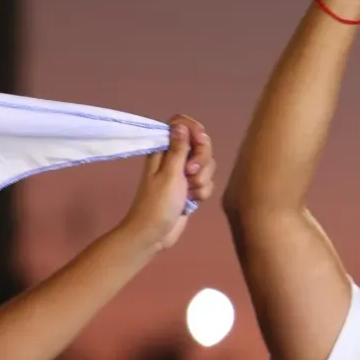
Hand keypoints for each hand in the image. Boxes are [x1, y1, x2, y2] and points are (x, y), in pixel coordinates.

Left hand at [119, 115, 215, 251]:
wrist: (153, 234)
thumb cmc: (157, 204)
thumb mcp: (170, 174)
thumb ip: (179, 149)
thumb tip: (181, 125)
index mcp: (163, 150)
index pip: (181, 125)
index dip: (194, 130)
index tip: (199, 142)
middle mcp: (173, 159)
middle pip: (200, 145)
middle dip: (202, 160)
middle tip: (190, 173)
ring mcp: (182, 174)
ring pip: (206, 165)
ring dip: (203, 179)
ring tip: (190, 192)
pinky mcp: (190, 189)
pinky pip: (206, 182)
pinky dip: (203, 192)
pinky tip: (192, 202)